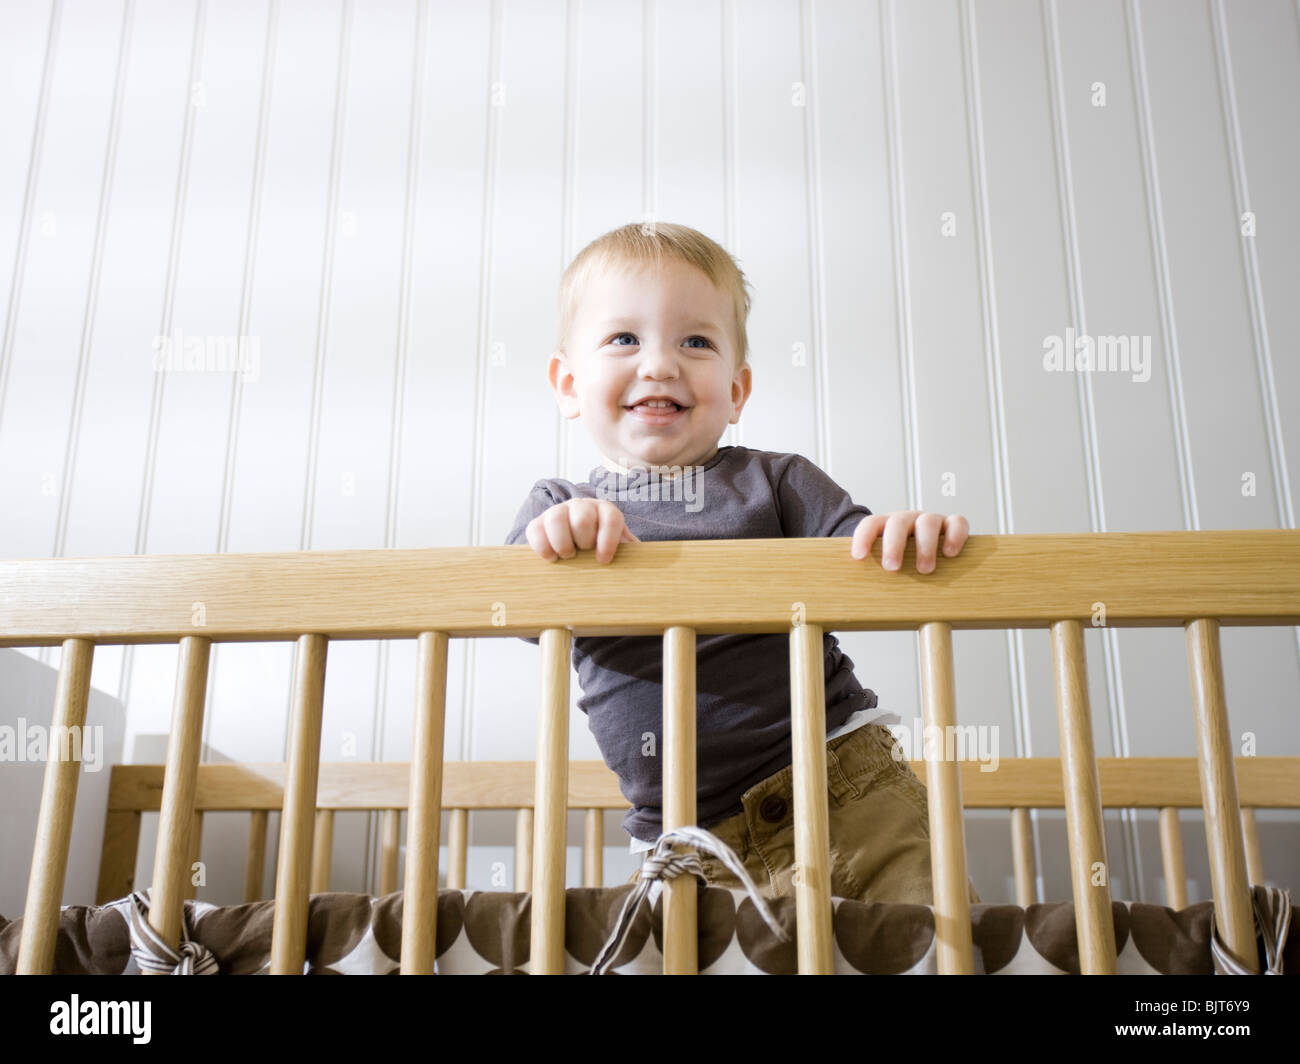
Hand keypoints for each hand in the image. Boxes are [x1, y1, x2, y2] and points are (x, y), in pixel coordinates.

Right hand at [525, 499, 639, 563]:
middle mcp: (582, 506)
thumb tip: (650, 568)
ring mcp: (558, 512)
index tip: (604, 560)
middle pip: (583, 518)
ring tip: (567, 556)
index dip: (608, 539)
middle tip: (584, 554)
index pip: (610, 518)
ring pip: (557, 519)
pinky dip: (542, 546)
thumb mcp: (620, 552)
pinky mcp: (538, 523)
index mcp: (606, 511)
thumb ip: (632, 555)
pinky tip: (551, 559)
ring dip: (563, 543)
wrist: (577, 552)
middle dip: (583, 541)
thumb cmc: (602, 553)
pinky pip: (535, 529)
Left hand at [849, 511, 968, 573]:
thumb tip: (859, 602)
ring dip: (925, 545)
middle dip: (894, 545)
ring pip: (927, 522)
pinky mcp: (951, 526)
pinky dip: (954, 536)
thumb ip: (873, 574)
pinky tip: (949, 553)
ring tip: (925, 570)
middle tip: (892, 567)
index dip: (863, 538)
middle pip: (897, 523)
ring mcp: (929, 521)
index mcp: (885, 526)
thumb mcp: (884, 563)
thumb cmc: (900, 559)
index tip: (858, 556)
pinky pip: (957, 523)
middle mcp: (907, 520)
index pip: (870, 524)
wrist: (922, 547)